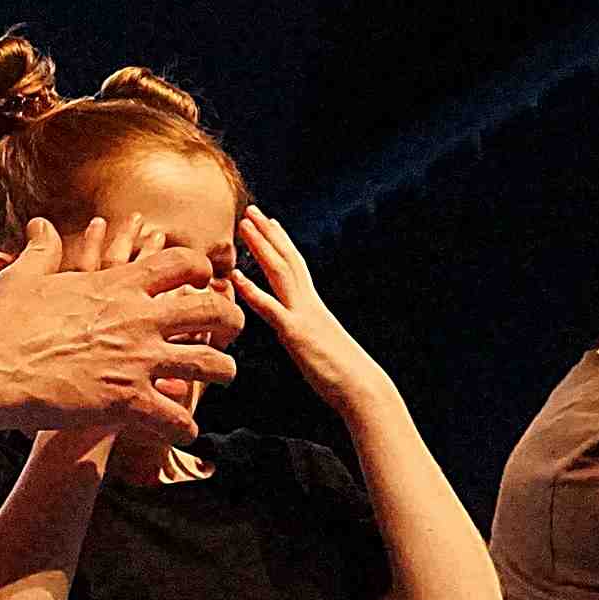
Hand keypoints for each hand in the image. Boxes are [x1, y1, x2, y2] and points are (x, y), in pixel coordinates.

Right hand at [0, 219, 239, 445]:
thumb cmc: (5, 325)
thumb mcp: (24, 277)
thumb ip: (41, 250)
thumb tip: (39, 225)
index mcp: (119, 286)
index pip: (183, 263)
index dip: (202, 270)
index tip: (206, 280)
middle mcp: (139, 319)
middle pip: (212, 312)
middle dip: (231, 321)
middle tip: (232, 331)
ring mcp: (138, 361)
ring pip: (209, 365)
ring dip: (221, 372)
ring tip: (222, 377)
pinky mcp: (128, 402)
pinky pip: (177, 418)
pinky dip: (185, 427)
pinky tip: (186, 431)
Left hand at [232, 205, 385, 412]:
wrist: (362, 388)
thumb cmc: (342, 374)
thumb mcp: (319, 346)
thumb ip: (306, 333)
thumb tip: (299, 332)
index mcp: (312, 307)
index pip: (296, 267)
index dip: (281, 243)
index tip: (269, 222)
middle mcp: (308, 304)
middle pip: (286, 260)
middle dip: (267, 234)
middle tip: (250, 211)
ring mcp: (303, 316)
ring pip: (279, 273)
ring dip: (260, 247)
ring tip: (244, 225)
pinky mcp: (297, 335)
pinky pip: (272, 310)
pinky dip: (254, 292)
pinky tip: (236, 278)